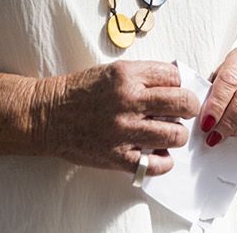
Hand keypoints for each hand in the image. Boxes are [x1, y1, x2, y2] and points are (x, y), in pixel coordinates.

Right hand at [27, 61, 197, 176]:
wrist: (47, 115)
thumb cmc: (80, 92)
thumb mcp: (113, 72)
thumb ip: (142, 76)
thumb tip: (175, 83)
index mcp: (126, 75)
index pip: (174, 76)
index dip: (178, 84)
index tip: (174, 90)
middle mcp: (127, 101)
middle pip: (181, 103)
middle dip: (188, 107)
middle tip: (184, 111)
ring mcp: (123, 131)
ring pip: (174, 134)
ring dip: (177, 135)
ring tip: (169, 133)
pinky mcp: (117, 156)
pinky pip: (155, 164)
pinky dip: (164, 161)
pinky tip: (158, 154)